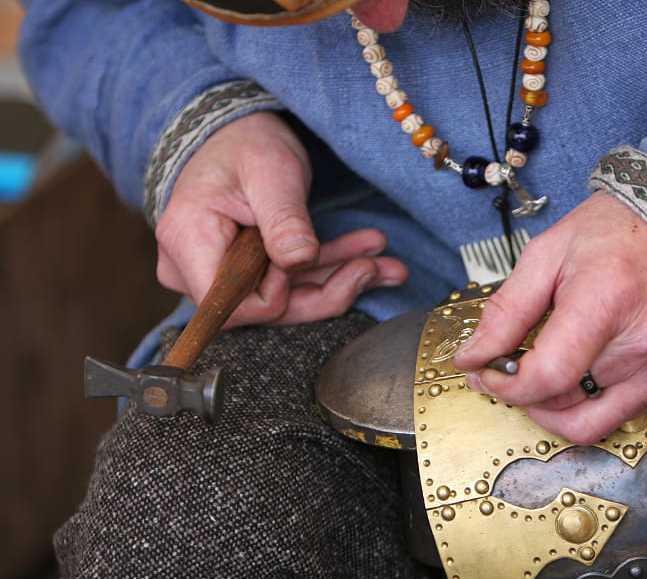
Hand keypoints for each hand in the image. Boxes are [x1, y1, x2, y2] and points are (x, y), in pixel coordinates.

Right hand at [155, 112, 406, 327]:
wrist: (240, 133)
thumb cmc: (247, 144)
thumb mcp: (271, 173)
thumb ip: (284, 219)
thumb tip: (298, 262)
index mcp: (189, 242)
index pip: (230, 307)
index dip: (277, 296)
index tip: (308, 257)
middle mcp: (191, 269)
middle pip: (264, 310)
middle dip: (328, 291)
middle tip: (379, 268)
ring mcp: (215, 276)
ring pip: (285, 301)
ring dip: (339, 282)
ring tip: (389, 265)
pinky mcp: (241, 276)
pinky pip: (289, 288)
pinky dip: (330, 272)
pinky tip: (369, 259)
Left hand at [453, 191, 646, 443]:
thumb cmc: (614, 231)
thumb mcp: (546, 255)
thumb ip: (506, 311)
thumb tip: (472, 358)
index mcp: (606, 301)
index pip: (549, 376)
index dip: (507, 386)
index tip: (485, 372)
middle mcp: (643, 342)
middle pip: (563, 403)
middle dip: (523, 394)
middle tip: (505, 368)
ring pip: (587, 422)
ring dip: (552, 407)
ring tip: (539, 373)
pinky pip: (616, 417)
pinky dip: (584, 406)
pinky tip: (573, 374)